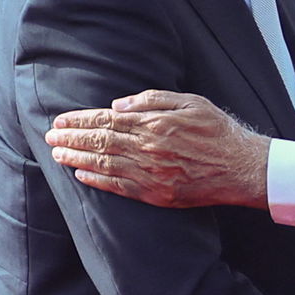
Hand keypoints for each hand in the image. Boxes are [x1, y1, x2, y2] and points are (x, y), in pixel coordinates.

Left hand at [45, 90, 270, 207]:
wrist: (243, 168)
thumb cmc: (219, 132)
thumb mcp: (192, 102)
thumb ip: (153, 100)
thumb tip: (118, 104)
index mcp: (155, 124)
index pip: (107, 120)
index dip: (80, 119)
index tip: (61, 119)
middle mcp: (149, 149)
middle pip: (100, 142)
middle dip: (72, 138)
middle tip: (50, 136)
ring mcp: (152, 174)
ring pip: (105, 165)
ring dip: (77, 159)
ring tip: (57, 154)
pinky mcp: (158, 194)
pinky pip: (120, 187)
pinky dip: (98, 181)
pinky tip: (82, 175)